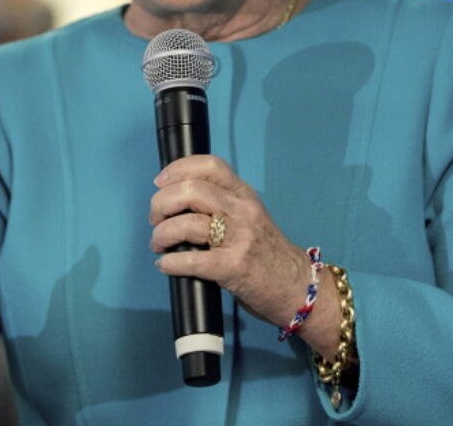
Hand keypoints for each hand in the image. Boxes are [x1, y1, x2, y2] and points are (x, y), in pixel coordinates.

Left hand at [148, 155, 313, 329]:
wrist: (297, 287)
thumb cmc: (267, 253)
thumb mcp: (249, 216)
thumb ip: (222, 204)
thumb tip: (177, 201)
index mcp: (243, 194)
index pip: (210, 166)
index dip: (178, 169)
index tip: (160, 182)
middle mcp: (242, 211)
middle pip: (191, 191)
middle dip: (162, 203)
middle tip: (155, 219)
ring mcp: (240, 238)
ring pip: (187, 224)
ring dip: (162, 234)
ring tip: (158, 244)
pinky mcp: (234, 267)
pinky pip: (192, 260)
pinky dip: (170, 262)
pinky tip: (165, 265)